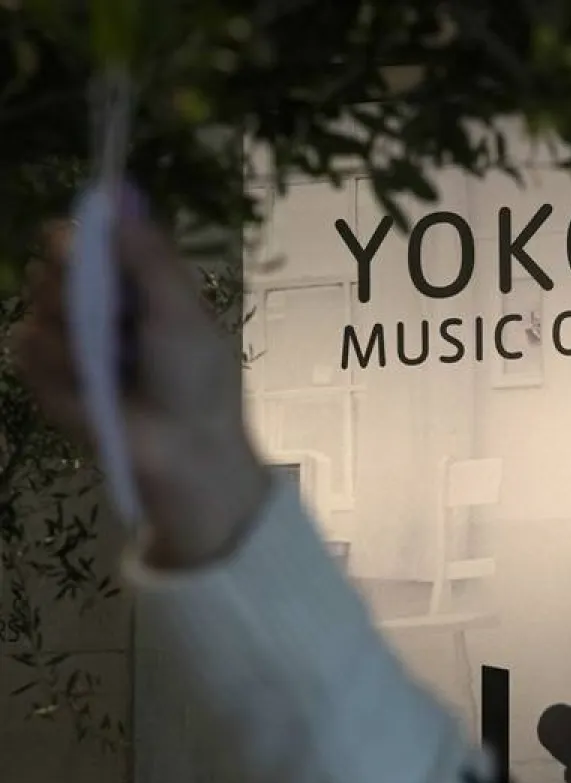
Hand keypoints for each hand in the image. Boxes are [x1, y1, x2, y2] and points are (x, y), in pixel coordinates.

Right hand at [16, 203, 271, 567]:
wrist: (182, 452)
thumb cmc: (195, 381)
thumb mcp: (180, 312)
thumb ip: (148, 257)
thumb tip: (116, 195)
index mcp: (139, 285)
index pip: (93, 239)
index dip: (78, 236)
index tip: (73, 245)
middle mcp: (101, 305)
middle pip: (54, 264)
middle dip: (70, 286)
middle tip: (109, 319)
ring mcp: (71, 340)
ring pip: (36, 305)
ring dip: (71, 334)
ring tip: (111, 365)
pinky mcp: (48, 376)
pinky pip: (27, 349)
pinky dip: (58, 368)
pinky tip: (89, 387)